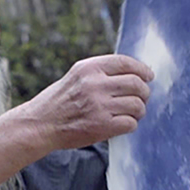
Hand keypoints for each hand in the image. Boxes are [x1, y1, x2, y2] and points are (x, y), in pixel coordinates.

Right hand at [19, 53, 153, 151]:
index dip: (142, 69)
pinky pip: (130, 123)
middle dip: (144, 92)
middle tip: (142, 98)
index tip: (148, 76)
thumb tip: (133, 73)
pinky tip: (122, 124)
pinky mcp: (101, 126)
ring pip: (137, 105)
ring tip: (131, 113)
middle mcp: (95, 85)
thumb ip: (100, 73)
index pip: (125, 63)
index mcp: (89, 68)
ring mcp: (99, 106)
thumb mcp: (76, 76)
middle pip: (136, 84)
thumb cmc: (59, 101)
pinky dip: (130, 124)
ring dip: (139, 110)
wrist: (40, 124)